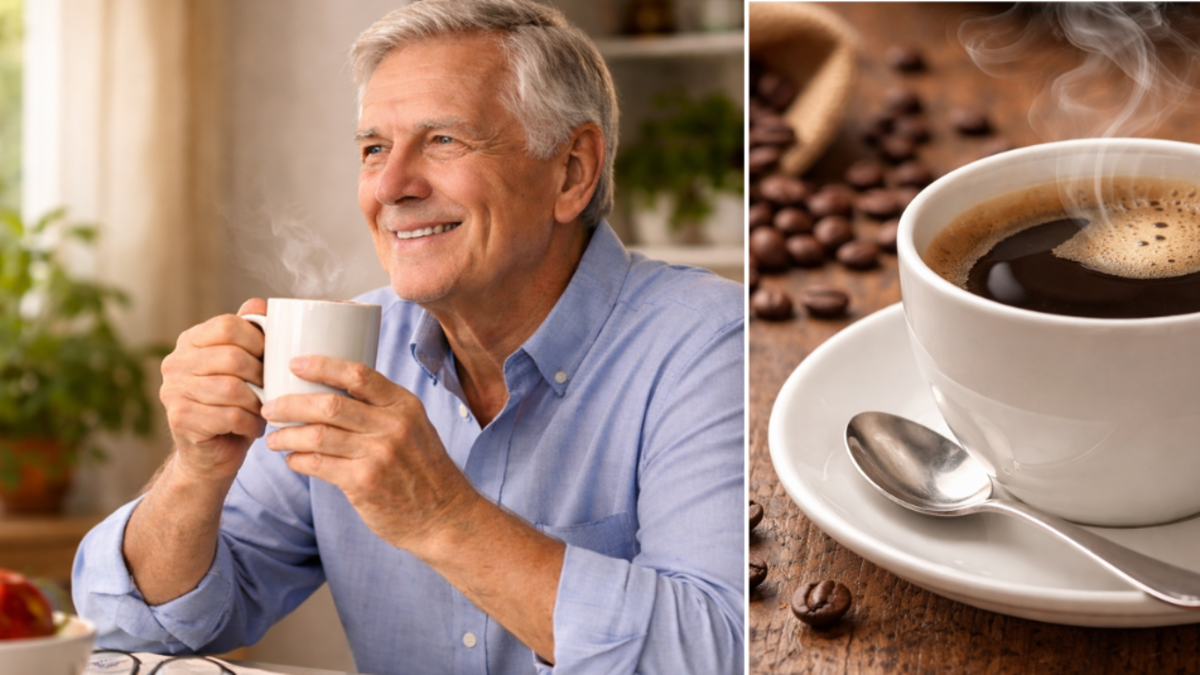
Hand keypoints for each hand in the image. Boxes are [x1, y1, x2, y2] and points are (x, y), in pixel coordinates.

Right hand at [159, 298, 267, 482]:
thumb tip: (261, 303)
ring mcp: (172, 391)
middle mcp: (174, 362)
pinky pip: (229, 416)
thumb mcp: (245, 366)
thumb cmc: (235, 404)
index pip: (227, 325)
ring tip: (263, 409)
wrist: (212, 453)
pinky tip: (254, 427)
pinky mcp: (179, 419)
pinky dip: (250, 423)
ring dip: (257, 402)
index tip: (270, 358)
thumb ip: (250, 333)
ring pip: (232, 389)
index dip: (258, 340)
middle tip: (271, 390)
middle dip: (261, 375)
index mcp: (190, 341)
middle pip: (232, 357)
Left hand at [262, 355, 480, 551]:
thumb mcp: (415, 428)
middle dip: (291, 404)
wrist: (444, 516)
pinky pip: (319, 465)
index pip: (359, 375)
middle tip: (269, 407)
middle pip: (330, 405)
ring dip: (287, 436)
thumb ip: (382, 409)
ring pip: (318, 435)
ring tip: (273, 438)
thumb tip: (332, 391)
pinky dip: (299, 460)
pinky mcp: (364, 483)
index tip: (294, 364)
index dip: (322, 366)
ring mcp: (379, 455)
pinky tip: (292, 460)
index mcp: (404, 406)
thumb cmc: (424, 470)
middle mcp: (393, 426)